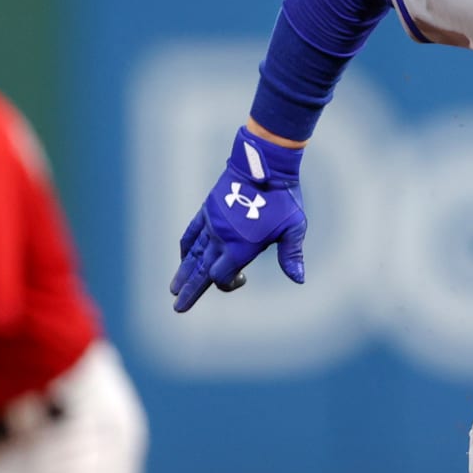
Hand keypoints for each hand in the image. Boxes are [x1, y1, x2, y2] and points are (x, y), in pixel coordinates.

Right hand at [170, 127, 306, 312]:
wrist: (265, 165)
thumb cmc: (284, 198)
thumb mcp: (294, 227)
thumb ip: (291, 255)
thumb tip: (298, 279)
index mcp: (240, 246)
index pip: (222, 275)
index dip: (228, 284)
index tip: (242, 280)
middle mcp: (221, 237)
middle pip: (201, 270)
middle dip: (190, 290)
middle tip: (178, 308)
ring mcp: (211, 223)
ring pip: (193, 254)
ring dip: (183, 273)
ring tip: (173, 288)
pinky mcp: (207, 210)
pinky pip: (191, 233)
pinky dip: (186, 247)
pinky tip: (183, 258)